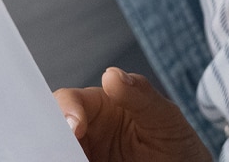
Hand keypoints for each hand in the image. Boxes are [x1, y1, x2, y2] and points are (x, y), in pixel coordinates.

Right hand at [56, 68, 211, 161]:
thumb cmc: (178, 145)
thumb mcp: (165, 118)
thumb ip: (141, 96)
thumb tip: (112, 74)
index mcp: (99, 106)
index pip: (70, 100)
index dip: (66, 109)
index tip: (76, 127)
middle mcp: (85, 131)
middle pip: (52, 127)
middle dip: (50, 135)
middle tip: (61, 149)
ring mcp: (85, 154)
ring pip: (55, 151)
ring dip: (55, 153)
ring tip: (69, 157)